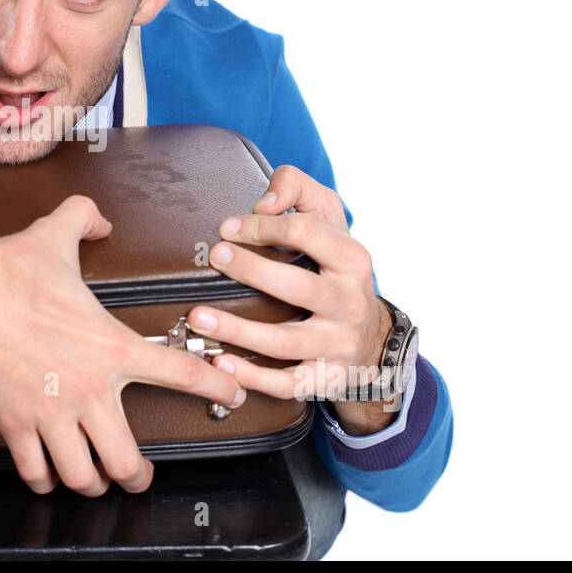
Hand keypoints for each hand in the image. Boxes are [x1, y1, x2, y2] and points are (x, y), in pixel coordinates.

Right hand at [0, 194, 247, 495]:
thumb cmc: (2, 271)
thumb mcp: (54, 234)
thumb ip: (83, 219)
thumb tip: (96, 218)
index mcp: (110, 346)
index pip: (181, 373)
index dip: (217, 387)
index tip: (232, 394)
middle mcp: (86, 389)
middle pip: (127, 461)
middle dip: (137, 477)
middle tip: (140, 475)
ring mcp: (49, 412)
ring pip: (82, 477)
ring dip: (91, 483)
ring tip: (94, 480)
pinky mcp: (13, 424)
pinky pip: (35, 472)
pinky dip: (44, 481)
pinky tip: (47, 476)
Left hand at [185, 165, 397, 434]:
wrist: (373, 337)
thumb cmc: (336, 269)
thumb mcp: (329, 219)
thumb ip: (297, 189)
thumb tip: (262, 202)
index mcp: (351, 259)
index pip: (308, 233)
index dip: (264, 226)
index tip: (228, 227)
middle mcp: (350, 302)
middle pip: (299, 287)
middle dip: (254, 271)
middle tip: (216, 256)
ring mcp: (337, 344)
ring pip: (286, 341)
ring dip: (239, 331)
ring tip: (199, 316)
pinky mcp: (324, 379)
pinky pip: (288, 383)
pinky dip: (253, 377)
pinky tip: (221, 363)